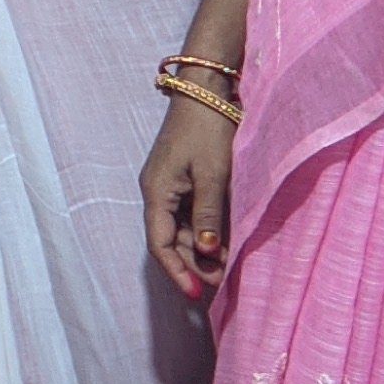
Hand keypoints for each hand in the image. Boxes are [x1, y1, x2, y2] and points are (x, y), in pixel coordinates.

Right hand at [141, 94, 235, 300]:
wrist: (205, 90)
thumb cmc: (207, 129)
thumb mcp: (212, 175)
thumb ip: (207, 215)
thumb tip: (206, 252)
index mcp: (156, 192)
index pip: (160, 244)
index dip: (177, 271)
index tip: (197, 294)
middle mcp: (158, 193)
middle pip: (170, 240)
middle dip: (193, 264)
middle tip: (220, 283)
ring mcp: (170, 186)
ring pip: (181, 230)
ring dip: (201, 250)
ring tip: (227, 267)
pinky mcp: (183, 179)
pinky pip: (190, 214)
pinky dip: (206, 231)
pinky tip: (224, 242)